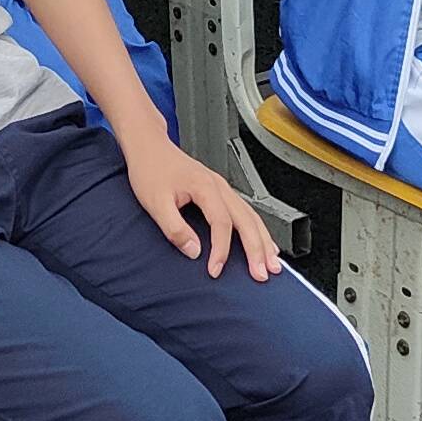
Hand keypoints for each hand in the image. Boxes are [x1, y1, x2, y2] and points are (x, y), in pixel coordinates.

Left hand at [118, 121, 279, 278]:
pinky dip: (258, 230)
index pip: (222, 224)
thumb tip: (193, 250)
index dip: (221, 250)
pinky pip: (246, 212)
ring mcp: (222, 188)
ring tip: (272, 263)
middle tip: (262, 274)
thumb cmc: (151, 169)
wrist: (149, 147)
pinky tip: (264, 242)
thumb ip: (174, 228)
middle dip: (257, 249)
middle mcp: (219, 186)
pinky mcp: (220, 191)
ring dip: (263, 241)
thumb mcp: (154, 202)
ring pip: (251, 216)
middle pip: (246, 220)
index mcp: (205, 186)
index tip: (215, 270)